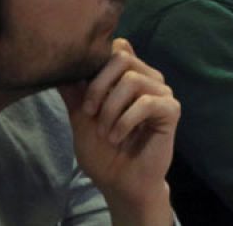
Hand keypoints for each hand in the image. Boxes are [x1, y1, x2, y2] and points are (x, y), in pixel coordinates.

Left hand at [58, 38, 178, 223]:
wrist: (120, 184)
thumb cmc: (102, 152)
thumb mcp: (81, 118)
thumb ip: (75, 91)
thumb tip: (61, 66)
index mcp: (129, 76)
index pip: (117, 48)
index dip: (96, 66)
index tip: (83, 96)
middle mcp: (148, 79)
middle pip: (122, 58)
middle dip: (98, 86)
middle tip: (89, 113)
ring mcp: (161, 93)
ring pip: (132, 79)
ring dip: (110, 109)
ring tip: (105, 132)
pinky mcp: (171, 110)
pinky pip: (147, 102)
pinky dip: (125, 121)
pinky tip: (117, 137)